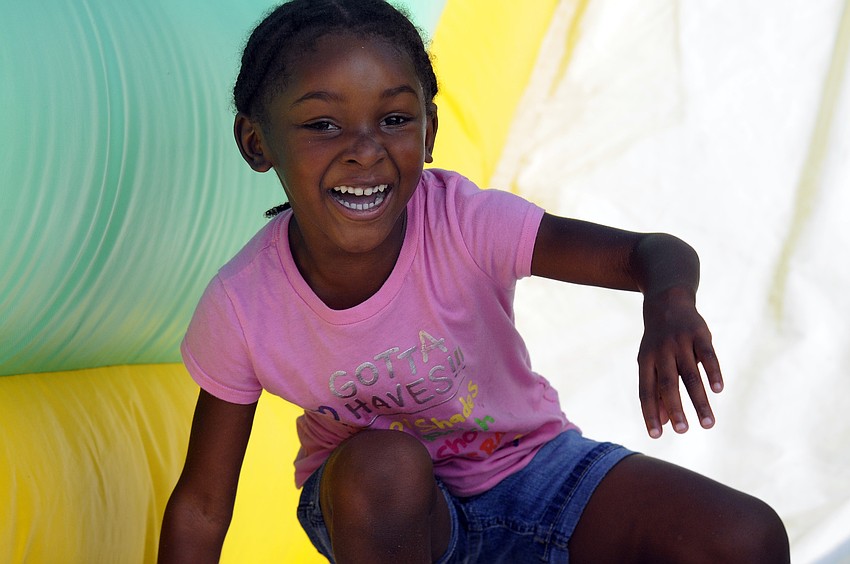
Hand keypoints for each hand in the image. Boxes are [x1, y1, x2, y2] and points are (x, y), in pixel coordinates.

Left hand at [637, 286, 722, 437]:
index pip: (646, 391)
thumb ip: (657, 392)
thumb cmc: (658, 341)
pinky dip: (713, 372)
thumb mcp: (651, 362)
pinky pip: (708, 356)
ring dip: (699, 400)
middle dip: (675, 409)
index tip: (656, 435)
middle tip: (683, 431)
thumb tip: (663, 423)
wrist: (666, 300)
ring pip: (690, 375)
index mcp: (646, 362)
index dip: (650, 413)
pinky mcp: (699, 334)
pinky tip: (718, 390)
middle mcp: (661, 353)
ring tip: (708, 423)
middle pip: (667, 385)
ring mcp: (680, 343)